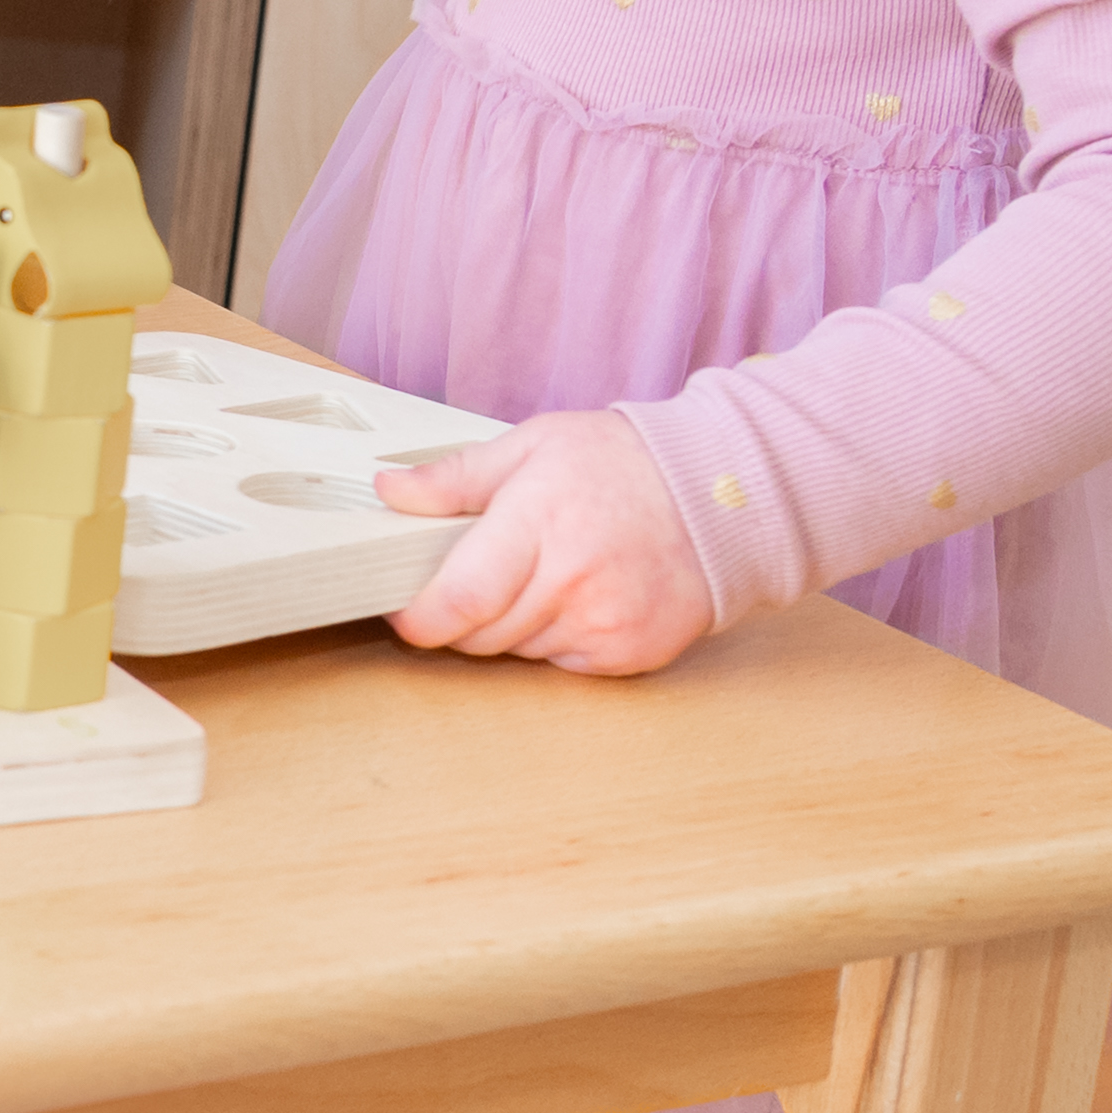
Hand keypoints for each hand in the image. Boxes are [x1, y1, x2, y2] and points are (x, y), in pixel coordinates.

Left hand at [375, 410, 718, 674]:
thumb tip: (390, 492)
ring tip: (537, 576)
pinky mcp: (630, 654)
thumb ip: (454, 477)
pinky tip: (575, 598)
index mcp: (539, 524)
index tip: (403, 612)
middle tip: (471, 580)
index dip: (419, 618)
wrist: (722, 494)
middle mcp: (573, 582)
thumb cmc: (624, 463)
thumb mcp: (531, 447)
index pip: (460, 599)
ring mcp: (606, 624)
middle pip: (480, 634)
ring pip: (517, 651)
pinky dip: (552, 640)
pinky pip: (561, 665)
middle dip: (459, 617)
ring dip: (508, 627)